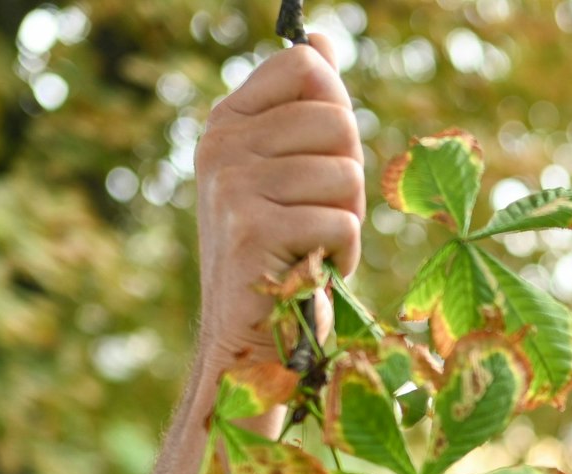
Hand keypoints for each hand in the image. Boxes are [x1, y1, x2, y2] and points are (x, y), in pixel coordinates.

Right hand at [193, 34, 362, 382]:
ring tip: (314, 245)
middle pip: (339, 120)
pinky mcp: (253, 230)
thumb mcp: (287, 171)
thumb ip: (304, 107)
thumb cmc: (279, 254)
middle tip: (321, 214)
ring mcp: (232, 186)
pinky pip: (342, 222)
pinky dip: (343, 255)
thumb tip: (321, 39)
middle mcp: (221, 145)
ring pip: (347, 175)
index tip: (321, 154)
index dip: (337, 110)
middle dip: (350, 175)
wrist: (246, 336)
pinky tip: (312, 270)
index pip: (306, 65)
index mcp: (228, 122)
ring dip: (348, 221)